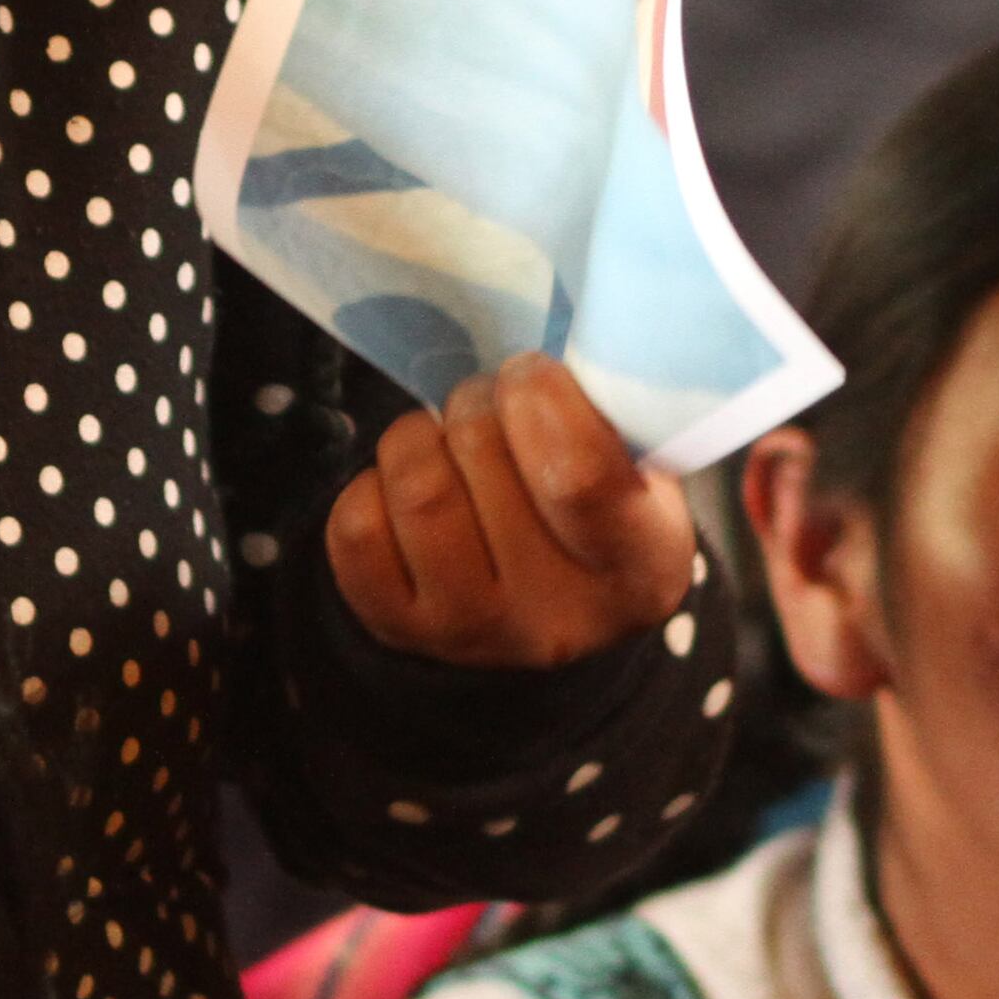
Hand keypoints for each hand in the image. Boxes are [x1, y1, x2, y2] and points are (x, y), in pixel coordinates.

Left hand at [326, 354, 700, 669]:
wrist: (553, 607)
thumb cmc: (600, 509)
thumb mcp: (640, 466)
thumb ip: (607, 417)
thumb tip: (531, 364)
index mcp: (641, 569)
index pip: (578, 475)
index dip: (540, 397)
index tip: (534, 373)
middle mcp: (559, 619)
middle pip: (480, 452)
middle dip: (477, 401)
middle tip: (492, 406)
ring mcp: (474, 634)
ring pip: (415, 486)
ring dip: (422, 436)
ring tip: (448, 444)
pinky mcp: (401, 631)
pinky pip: (357, 527)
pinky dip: (373, 485)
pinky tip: (411, 493)